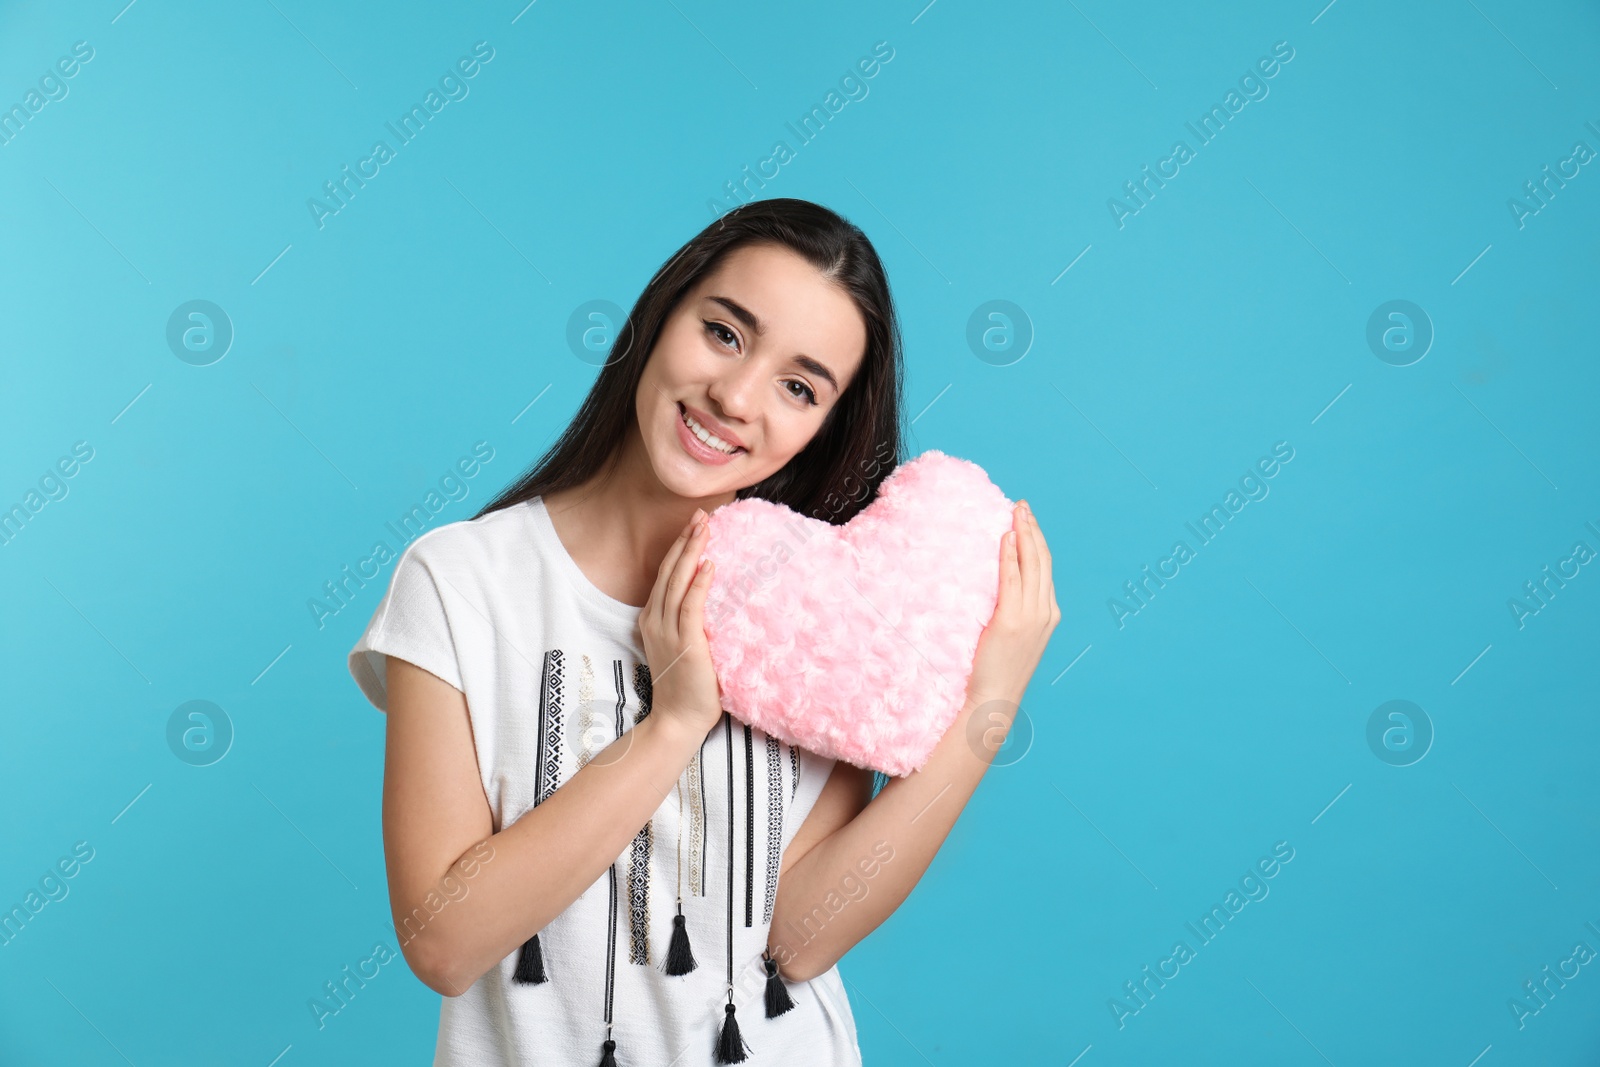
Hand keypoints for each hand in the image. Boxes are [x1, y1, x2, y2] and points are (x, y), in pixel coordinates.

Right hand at [641, 508, 724, 736]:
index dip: (679, 549)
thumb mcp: (685, 647)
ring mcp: (667, 631)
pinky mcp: (685, 643)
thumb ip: (691, 624)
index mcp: (652, 620)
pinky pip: (691, 606)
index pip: (666, 576)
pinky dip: (699, 582)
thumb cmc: (689, 687)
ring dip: (691, 551)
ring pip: (677, 581)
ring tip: (704, 527)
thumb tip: (716, 601)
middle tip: (700, 515)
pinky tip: (709, 563)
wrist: (678, 719)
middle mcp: (655, 620)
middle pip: (669, 572)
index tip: (694, 526)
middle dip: (685, 540)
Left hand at [964, 500, 1060, 709]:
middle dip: (1033, 529)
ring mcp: (1032, 616)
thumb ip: (1012, 611)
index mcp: (1048, 615)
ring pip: (1032, 565)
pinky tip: (1006, 538)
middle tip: (1022, 506)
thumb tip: (999, 587)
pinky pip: (1012, 580)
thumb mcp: (1012, 637)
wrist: (995, 701)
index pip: (1044, 569)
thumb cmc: (997, 671)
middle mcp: (1045, 612)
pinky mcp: (1012, 621)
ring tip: (1016, 512)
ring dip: (1024, 534)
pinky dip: (1011, 556)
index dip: (1036, 541)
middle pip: (1042, 560)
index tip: (1025, 520)